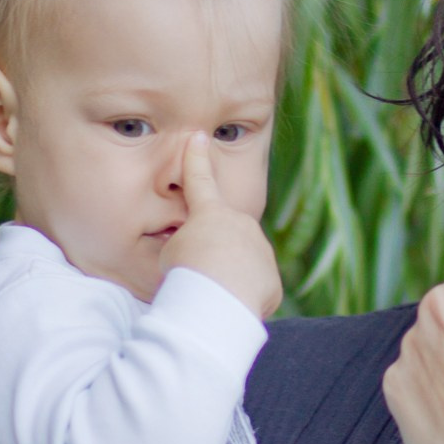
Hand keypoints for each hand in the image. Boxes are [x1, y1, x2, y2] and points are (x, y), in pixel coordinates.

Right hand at [160, 133, 282, 318]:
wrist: (218, 294)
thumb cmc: (185, 270)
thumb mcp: (172, 251)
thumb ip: (189, 244)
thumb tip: (203, 255)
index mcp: (210, 213)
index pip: (199, 181)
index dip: (196, 159)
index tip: (198, 138)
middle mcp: (241, 225)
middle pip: (224, 239)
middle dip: (213, 255)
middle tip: (196, 274)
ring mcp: (260, 251)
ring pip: (241, 266)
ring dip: (226, 280)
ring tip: (210, 294)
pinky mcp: (271, 280)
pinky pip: (251, 290)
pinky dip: (239, 300)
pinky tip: (227, 306)